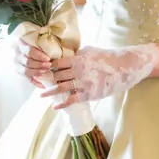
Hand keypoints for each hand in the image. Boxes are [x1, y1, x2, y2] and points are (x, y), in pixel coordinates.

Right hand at [13, 37, 52, 86]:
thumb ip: (42, 40)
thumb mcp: (35, 36)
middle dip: (39, 65)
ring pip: (26, 71)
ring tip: (47, 72)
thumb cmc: (33, 40)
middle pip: (27, 62)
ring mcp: (17, 64)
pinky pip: (27, 79)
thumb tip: (55, 44)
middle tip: (49, 65)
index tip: (48, 58)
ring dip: (37, 73)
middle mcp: (17, 55)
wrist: (22, 43)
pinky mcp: (20, 72)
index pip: (29, 51)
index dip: (39, 56)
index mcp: (20, 44)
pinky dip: (36, 82)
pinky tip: (44, 85)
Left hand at [39, 43, 158, 108]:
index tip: (40, 68)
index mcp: (77, 59)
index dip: (48, 66)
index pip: (57, 63)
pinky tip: (55, 107)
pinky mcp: (88, 93)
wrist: (123, 67)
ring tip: (41, 95)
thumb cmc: (106, 57)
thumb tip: (66, 55)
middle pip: (57, 75)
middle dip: (45, 78)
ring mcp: (82, 83)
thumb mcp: (90, 51)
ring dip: (50, 92)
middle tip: (36, 80)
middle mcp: (77, 71)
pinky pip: (72, 100)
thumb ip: (77, 54)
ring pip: (61, 88)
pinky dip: (62, 104)